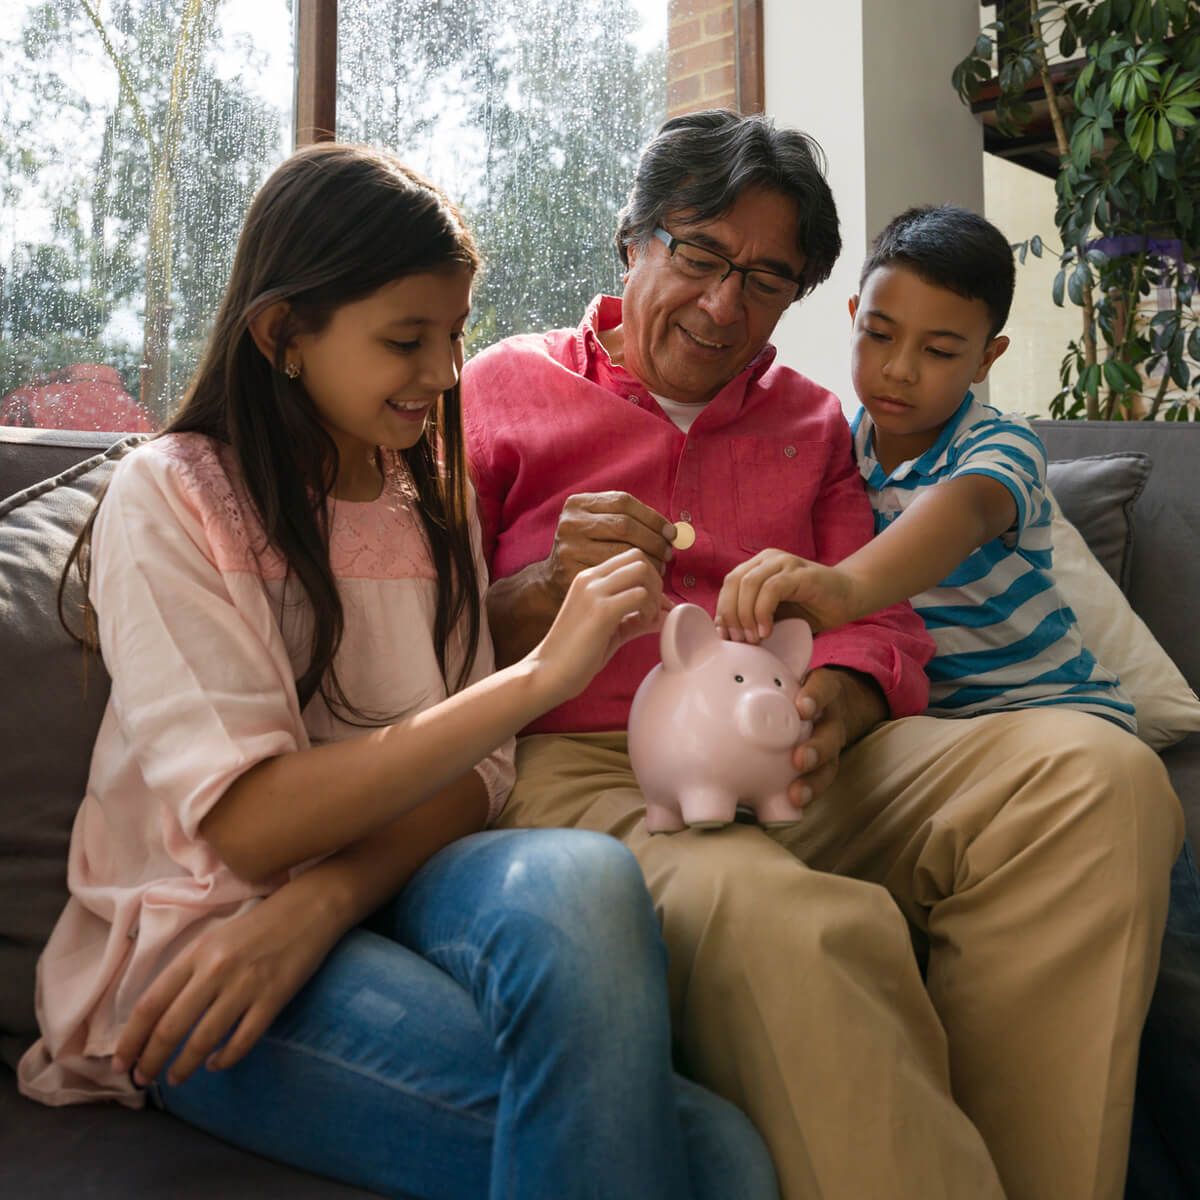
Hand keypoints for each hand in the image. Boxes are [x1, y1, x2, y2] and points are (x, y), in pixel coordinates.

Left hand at [111, 885, 341, 1087]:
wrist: (309, 908)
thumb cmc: (258, 925)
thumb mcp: (215, 939)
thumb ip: (189, 971)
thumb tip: (159, 1015)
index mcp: (196, 953)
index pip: (151, 1004)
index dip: (131, 1039)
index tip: (121, 1063)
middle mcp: (216, 970)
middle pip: (171, 1027)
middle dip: (150, 1060)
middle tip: (141, 1080)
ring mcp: (246, 985)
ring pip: (203, 1039)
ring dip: (183, 1067)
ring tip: (175, 1079)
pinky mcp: (274, 998)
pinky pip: (243, 1040)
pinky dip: (224, 1059)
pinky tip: (215, 1064)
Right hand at [531, 547, 667, 701]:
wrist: (547, 672)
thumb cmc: (576, 655)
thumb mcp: (610, 630)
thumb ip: (635, 619)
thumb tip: (666, 615)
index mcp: (589, 579)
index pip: (630, 558)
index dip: (650, 578)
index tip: (654, 605)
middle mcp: (590, 579)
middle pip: (639, 559)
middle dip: (656, 583)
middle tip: (653, 611)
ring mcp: (594, 592)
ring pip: (642, 571)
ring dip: (654, 594)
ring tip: (646, 619)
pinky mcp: (601, 611)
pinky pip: (639, 595)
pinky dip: (649, 609)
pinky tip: (641, 625)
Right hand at [543, 492, 674, 599]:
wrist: (552, 582)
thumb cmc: (586, 552)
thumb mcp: (596, 527)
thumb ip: (625, 520)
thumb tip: (670, 530)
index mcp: (577, 503)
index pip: (623, 501)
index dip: (652, 516)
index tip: (670, 532)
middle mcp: (570, 522)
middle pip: (625, 525)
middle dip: (653, 539)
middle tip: (668, 553)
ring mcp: (569, 548)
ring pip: (622, 550)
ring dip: (649, 559)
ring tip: (660, 567)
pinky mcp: (572, 573)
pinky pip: (614, 572)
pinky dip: (635, 575)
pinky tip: (644, 579)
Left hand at [716, 549, 859, 640]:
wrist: (849, 598)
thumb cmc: (810, 609)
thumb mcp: (773, 615)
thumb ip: (750, 617)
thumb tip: (723, 632)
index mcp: (757, 566)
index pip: (728, 584)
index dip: (723, 611)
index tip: (727, 637)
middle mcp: (768, 559)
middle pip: (734, 582)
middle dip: (731, 614)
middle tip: (739, 640)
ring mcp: (784, 563)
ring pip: (749, 584)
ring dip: (746, 615)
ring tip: (754, 638)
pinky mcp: (800, 573)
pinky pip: (771, 588)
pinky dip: (763, 612)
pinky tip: (768, 631)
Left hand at [786, 667, 885, 807]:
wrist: (848, 696)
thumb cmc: (810, 686)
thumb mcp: (804, 673)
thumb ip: (783, 670)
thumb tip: (741, 649)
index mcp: (825, 689)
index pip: (823, 688)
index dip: (814, 697)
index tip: (803, 708)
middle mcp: (833, 717)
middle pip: (829, 734)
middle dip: (816, 748)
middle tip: (800, 760)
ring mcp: (835, 740)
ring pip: (831, 761)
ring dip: (814, 779)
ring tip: (797, 795)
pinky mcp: (832, 758)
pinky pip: (826, 776)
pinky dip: (812, 790)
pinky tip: (796, 805)